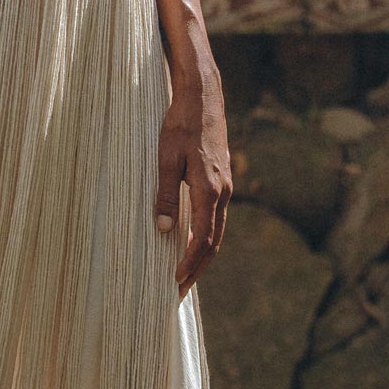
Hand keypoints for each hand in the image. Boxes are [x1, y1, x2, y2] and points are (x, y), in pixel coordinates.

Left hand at [154, 64, 230, 297]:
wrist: (203, 97)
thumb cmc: (181, 124)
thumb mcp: (166, 158)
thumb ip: (166, 194)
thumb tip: (163, 230)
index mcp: (210, 191)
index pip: (201, 240)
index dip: (189, 264)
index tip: (174, 283)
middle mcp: (222, 193)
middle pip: (213, 242)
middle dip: (196, 268)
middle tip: (178, 291)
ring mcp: (225, 187)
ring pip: (216, 231)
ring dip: (201, 255)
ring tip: (184, 274)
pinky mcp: (221, 179)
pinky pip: (215, 218)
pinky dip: (205, 236)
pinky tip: (190, 241)